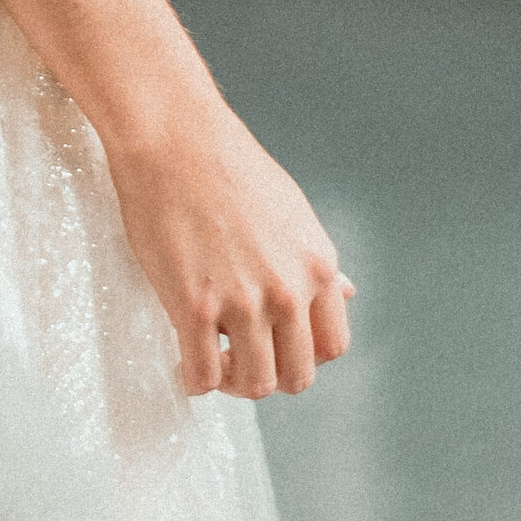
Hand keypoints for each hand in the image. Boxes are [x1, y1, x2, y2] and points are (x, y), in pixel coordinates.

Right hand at [102, 87, 352, 399]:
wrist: (174, 136)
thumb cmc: (227, 164)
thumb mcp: (292, 210)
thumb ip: (317, 262)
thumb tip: (346, 292)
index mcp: (317, 267)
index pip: (333, 346)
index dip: (305, 355)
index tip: (279, 346)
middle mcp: (288, 292)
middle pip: (297, 376)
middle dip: (271, 374)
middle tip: (242, 358)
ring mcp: (242, 303)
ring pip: (254, 385)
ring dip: (233, 383)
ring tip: (213, 360)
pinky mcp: (193, 307)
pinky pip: (202, 375)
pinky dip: (194, 381)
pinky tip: (185, 362)